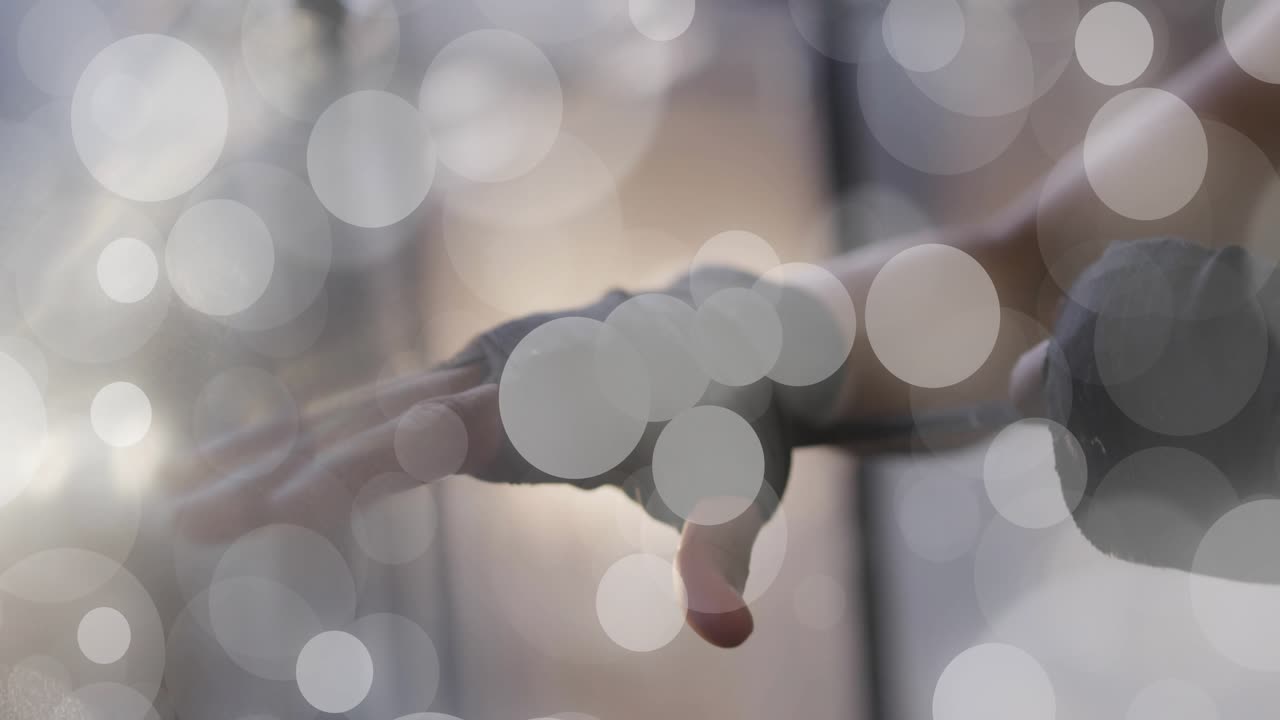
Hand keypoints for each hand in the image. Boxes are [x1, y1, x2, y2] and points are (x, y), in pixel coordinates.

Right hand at [168, 267, 851, 647]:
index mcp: (558, 402)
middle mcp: (502, 378)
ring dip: (267, 454)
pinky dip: (301, 438)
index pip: (456, 434)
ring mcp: (474, 377)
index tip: (300, 490)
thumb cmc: (731, 418)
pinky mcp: (460, 390)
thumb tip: (727, 627)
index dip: (383, 460)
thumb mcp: (735, 483)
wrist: (725, 338)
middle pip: (379, 421)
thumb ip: (718, 546)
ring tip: (182, 493)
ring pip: (355, 412)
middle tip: (193, 515)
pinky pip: (369, 412)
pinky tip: (248, 465)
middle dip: (287, 470)